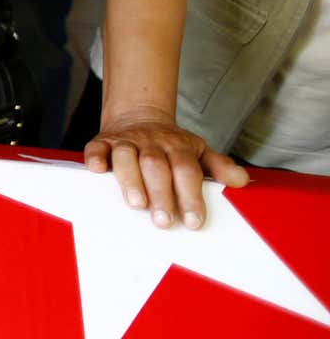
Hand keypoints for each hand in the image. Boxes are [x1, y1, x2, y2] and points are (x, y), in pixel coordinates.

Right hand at [84, 112, 249, 229]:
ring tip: (137, 204)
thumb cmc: (170, 145)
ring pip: (127, 157)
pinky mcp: (102, 142)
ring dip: (131, 180)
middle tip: (164, 222)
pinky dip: (96, 158)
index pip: (187, 171)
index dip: (191, 196)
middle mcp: (151, 142)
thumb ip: (218, 167)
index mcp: (178, 147)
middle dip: (161, 194)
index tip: (194, 222)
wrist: (138, 116)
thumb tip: (242, 181)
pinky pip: (96, 148)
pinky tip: (97, 171)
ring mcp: (125, 141)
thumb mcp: (198, 151)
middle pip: (157, 166)